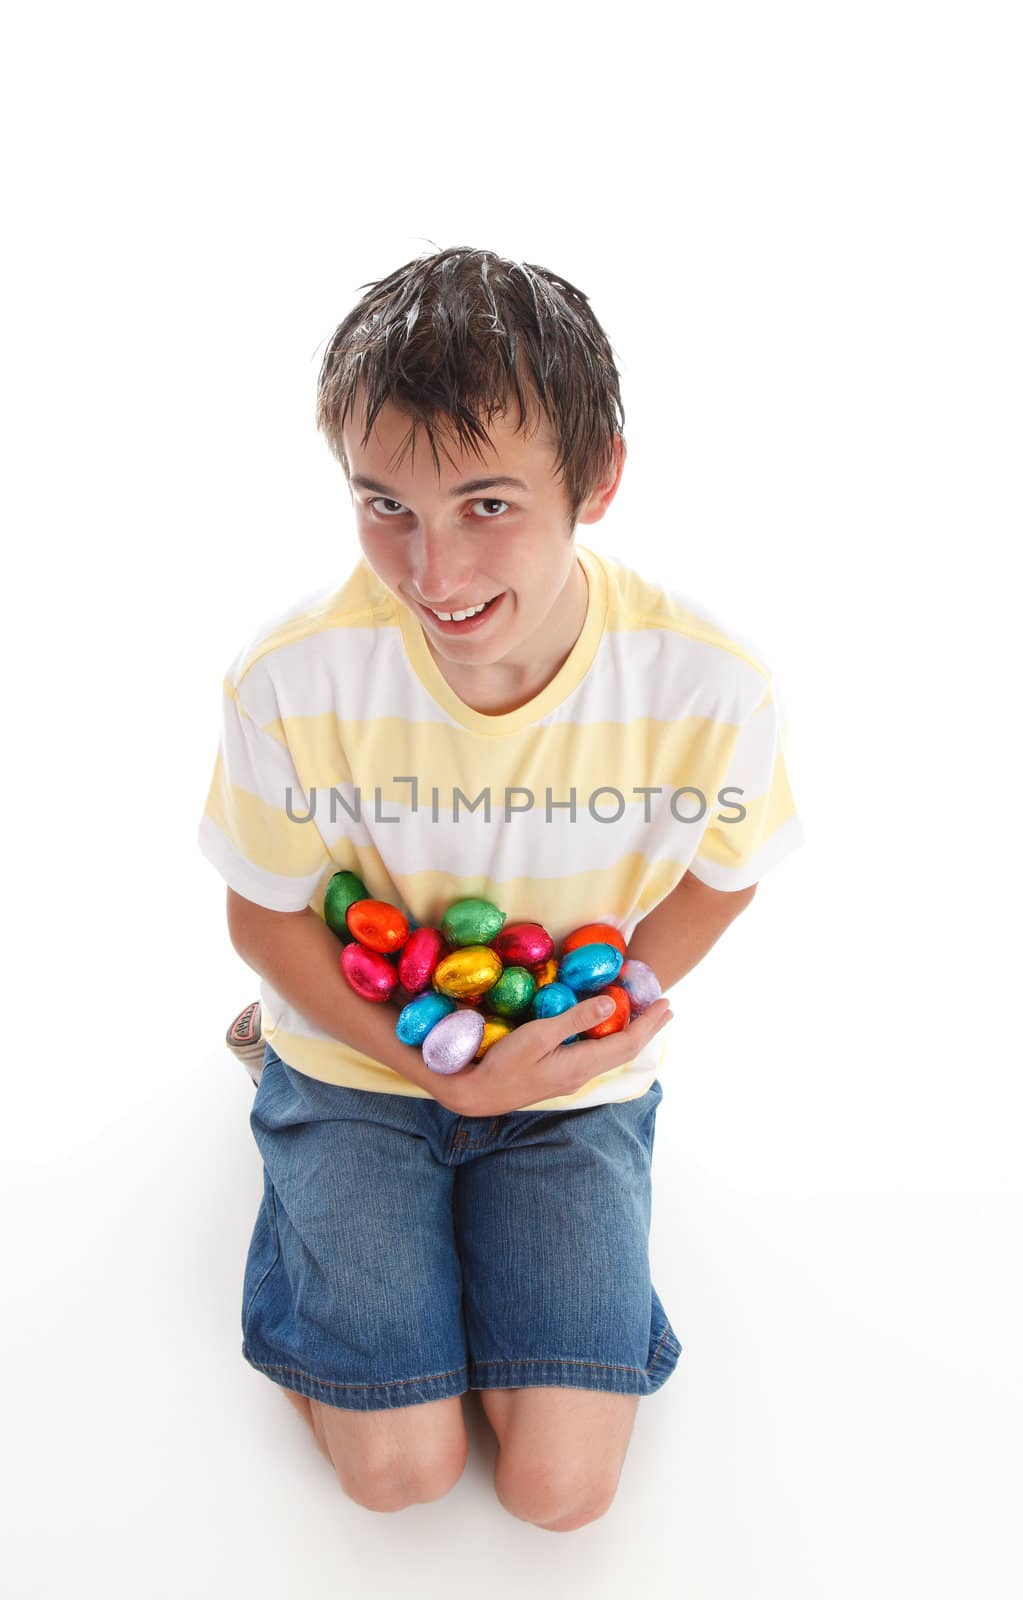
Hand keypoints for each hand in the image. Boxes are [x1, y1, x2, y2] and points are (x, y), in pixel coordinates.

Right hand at [434, 994, 673, 1116]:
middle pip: (626, 1051)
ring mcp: (572, 1077)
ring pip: (613, 1054)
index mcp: (582, 1064)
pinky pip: (599, 1055)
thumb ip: (574, 1018)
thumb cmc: (503, 1062)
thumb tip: (611, 1004)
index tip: (666, 1003)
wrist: (479, 1094)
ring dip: (633, 1034)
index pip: (627, 1043)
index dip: (649, 1024)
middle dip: (648, 1029)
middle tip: (666, 1008)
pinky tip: (608, 1031)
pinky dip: (613, 1039)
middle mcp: (583, 1074)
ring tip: (645, 1018)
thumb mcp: (537, 1035)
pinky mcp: (561, 1075)